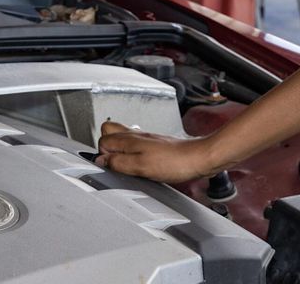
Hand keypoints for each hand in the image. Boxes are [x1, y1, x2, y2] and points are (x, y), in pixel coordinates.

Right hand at [96, 120, 218, 182]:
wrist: (199, 159)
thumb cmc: (175, 162)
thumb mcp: (141, 167)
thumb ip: (118, 163)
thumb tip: (101, 161)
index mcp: (131, 138)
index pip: (102, 139)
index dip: (102, 155)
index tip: (110, 166)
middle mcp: (137, 135)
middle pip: (110, 132)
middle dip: (106, 148)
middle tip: (114, 163)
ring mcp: (146, 139)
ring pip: (123, 139)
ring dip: (120, 152)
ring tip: (127, 166)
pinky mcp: (155, 145)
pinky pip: (136, 146)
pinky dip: (133, 155)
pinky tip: (140, 166)